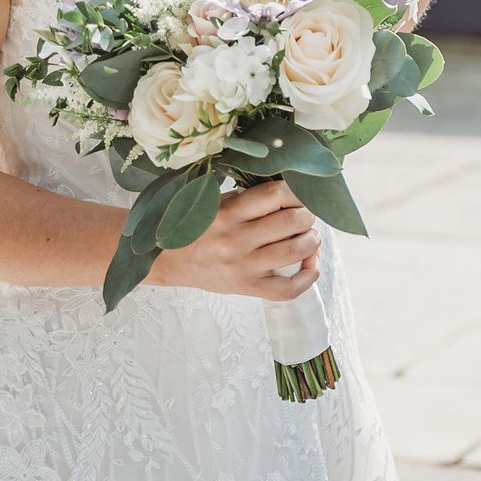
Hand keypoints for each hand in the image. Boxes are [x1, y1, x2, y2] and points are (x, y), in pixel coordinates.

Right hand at [153, 180, 323, 301]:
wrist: (167, 260)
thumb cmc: (196, 227)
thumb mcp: (215, 203)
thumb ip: (249, 198)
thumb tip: (290, 192)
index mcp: (228, 213)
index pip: (276, 194)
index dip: (297, 191)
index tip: (299, 193)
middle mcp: (236, 240)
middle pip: (292, 221)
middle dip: (307, 214)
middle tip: (305, 214)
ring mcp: (243, 267)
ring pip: (295, 251)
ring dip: (312, 240)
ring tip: (309, 236)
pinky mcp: (246, 288)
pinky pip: (287, 289)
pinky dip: (307, 277)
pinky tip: (311, 265)